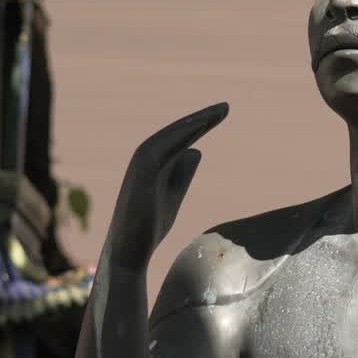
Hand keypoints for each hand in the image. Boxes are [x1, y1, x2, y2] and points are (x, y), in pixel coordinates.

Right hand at [106, 103, 228, 270]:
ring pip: (171, 136)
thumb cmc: (150, 225)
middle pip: (177, 132)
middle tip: (226, 107)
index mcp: (154, 161)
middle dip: (201, 118)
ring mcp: (142, 164)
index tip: (223, 113)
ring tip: (216, 113)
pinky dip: (181, 136)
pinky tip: (199, 128)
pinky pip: (164, 148)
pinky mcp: (142, 173)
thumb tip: (197, 150)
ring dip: (193, 122)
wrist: (130, 250)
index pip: (181, 137)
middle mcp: (146, 157)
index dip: (201, 124)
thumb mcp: (173, 195)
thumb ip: (183, 173)